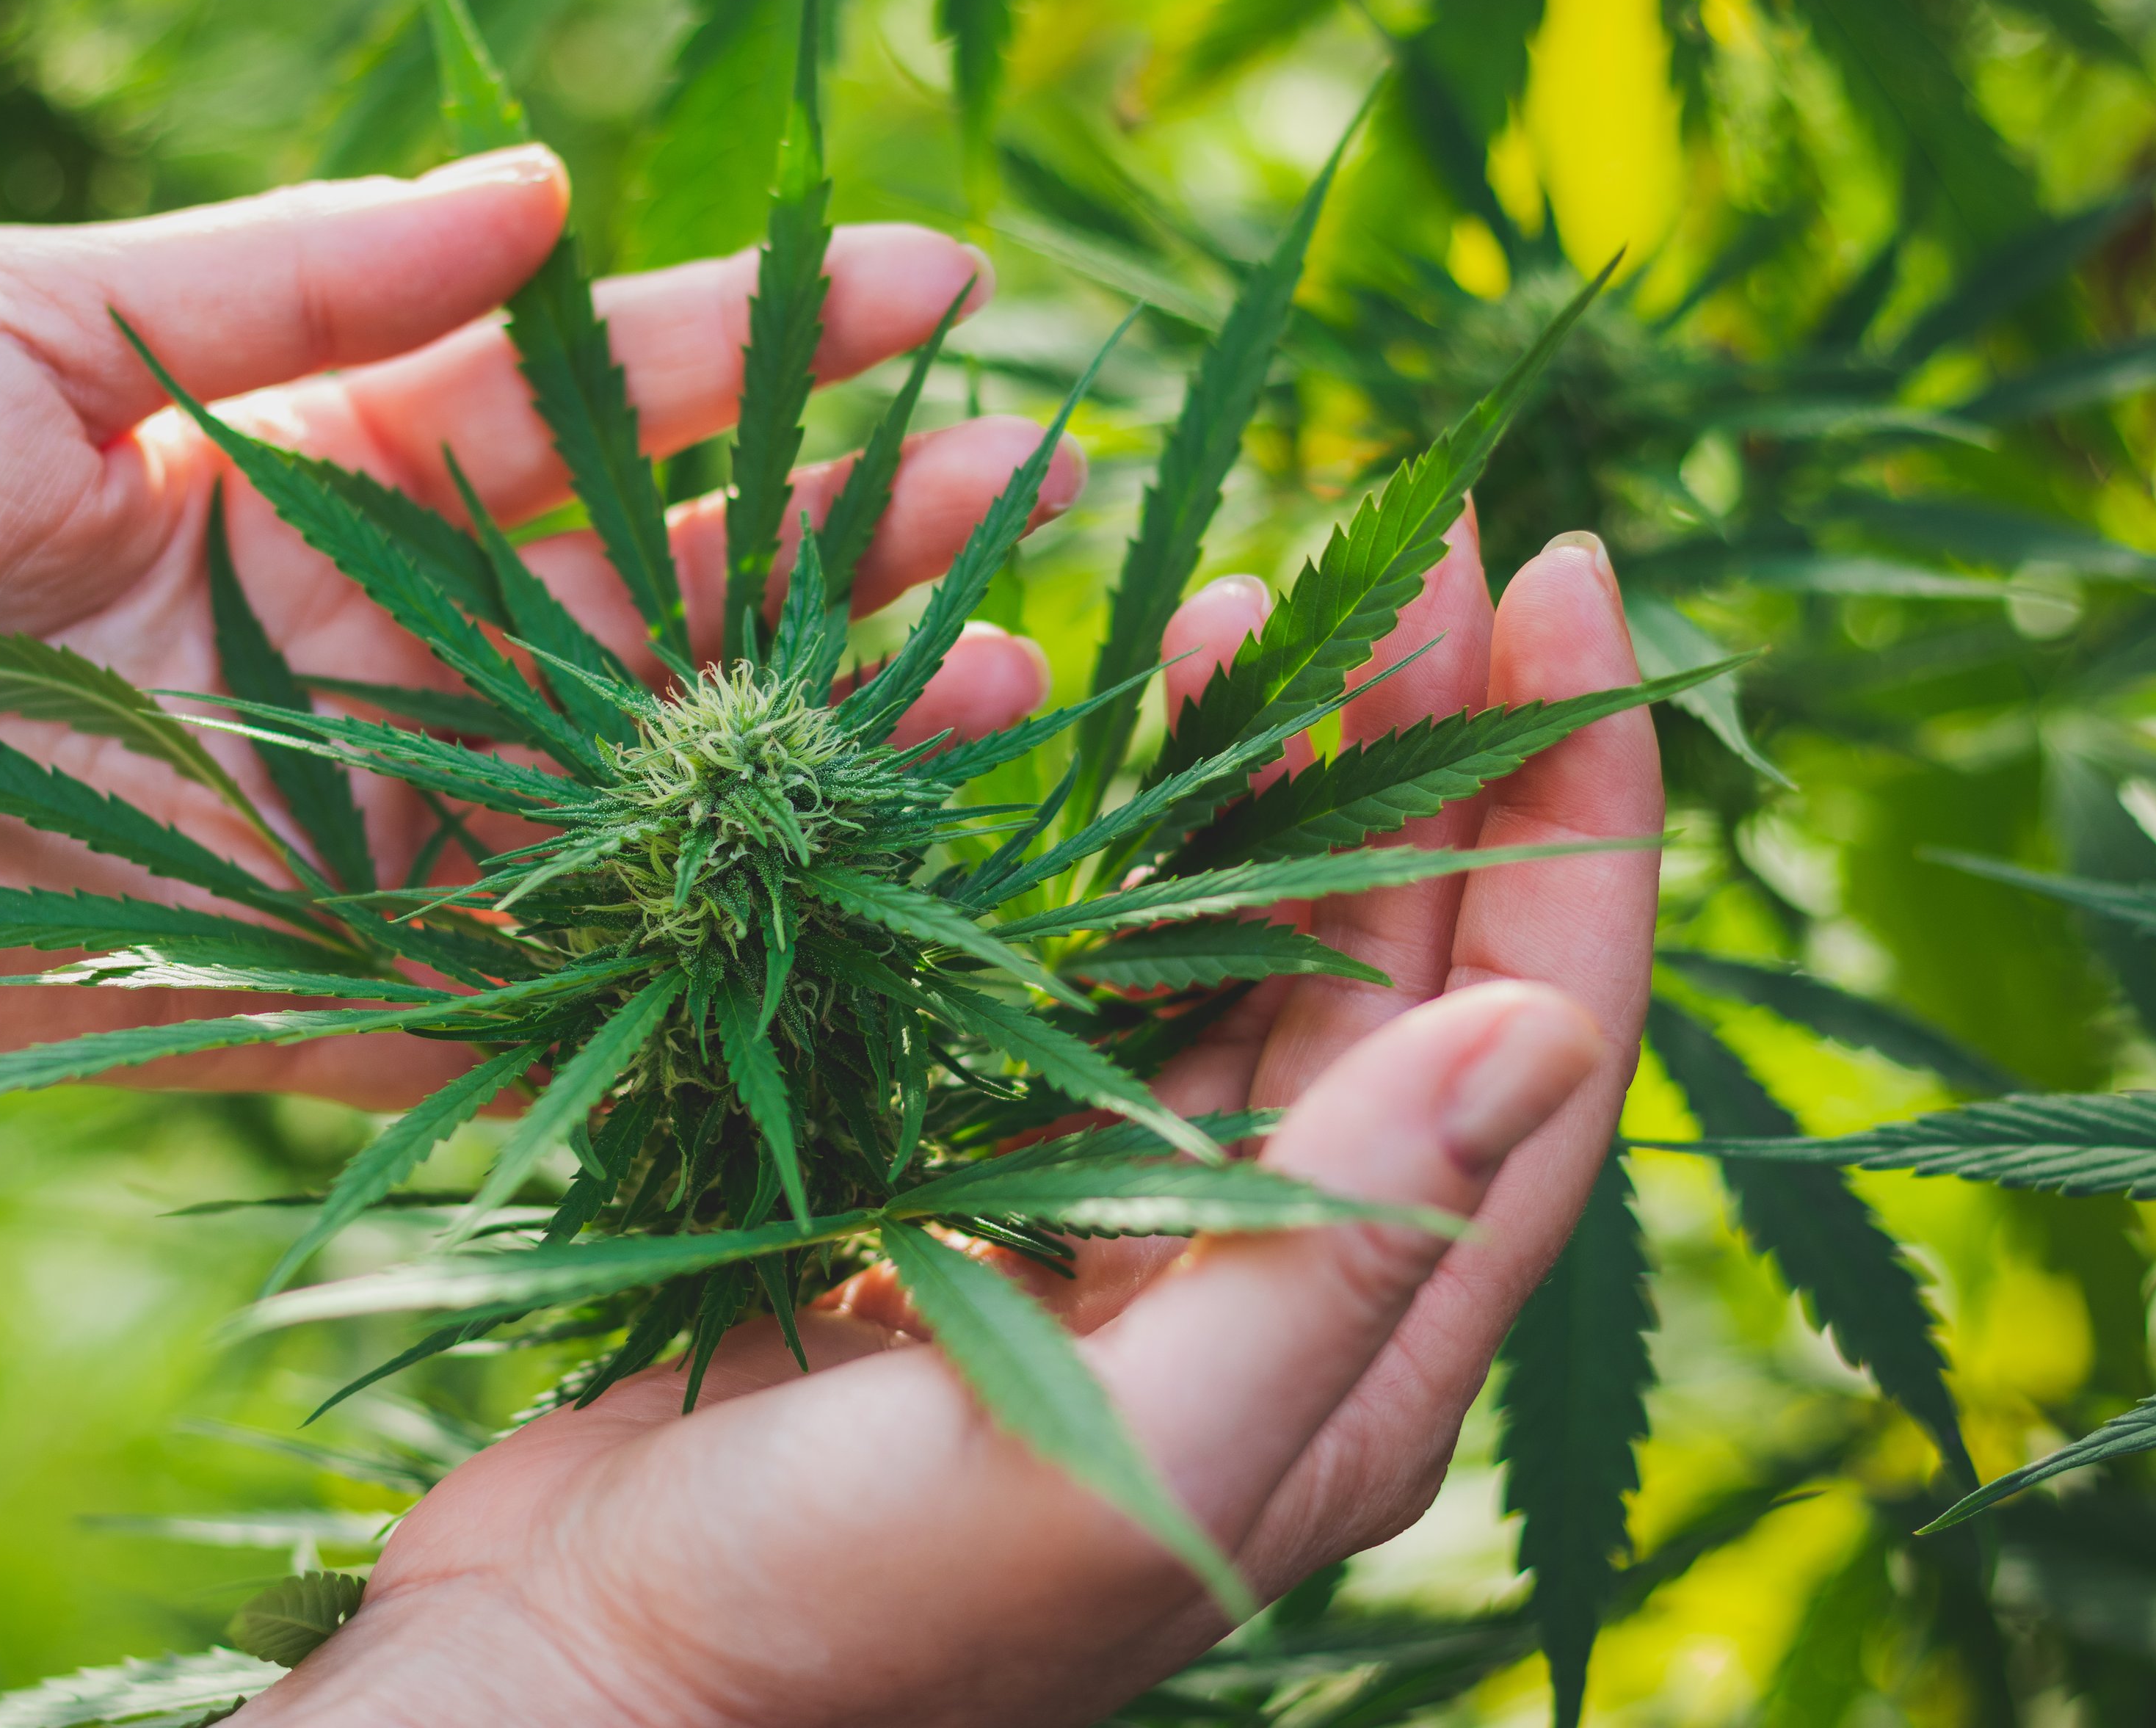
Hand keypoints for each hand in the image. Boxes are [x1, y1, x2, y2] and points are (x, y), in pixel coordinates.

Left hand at [0, 146, 1074, 1112]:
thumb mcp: (18, 316)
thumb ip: (285, 276)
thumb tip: (546, 190)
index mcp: (296, 466)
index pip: (568, 399)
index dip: (742, 343)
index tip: (924, 285)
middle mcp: (349, 643)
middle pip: (635, 588)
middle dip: (830, 534)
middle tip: (1020, 490)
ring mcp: (335, 820)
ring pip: (612, 781)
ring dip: (796, 739)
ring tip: (992, 685)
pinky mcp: (280, 986)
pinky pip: (490, 991)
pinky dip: (636, 969)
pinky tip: (807, 917)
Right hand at [240, 518, 1660, 1727]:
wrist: (584, 1681)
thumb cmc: (837, 1621)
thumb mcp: (1112, 1467)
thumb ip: (1327, 1267)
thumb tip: (1536, 1028)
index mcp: (1351, 1355)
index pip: (1532, 1036)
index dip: (1570, 807)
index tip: (1569, 589)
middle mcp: (1266, 1283)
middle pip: (1405, 964)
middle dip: (1425, 745)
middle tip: (1421, 541)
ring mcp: (1119, 1232)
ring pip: (1247, 957)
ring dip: (1272, 779)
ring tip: (1251, 602)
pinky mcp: (976, 1195)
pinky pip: (1090, 988)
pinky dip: (1110, 855)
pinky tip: (1090, 748)